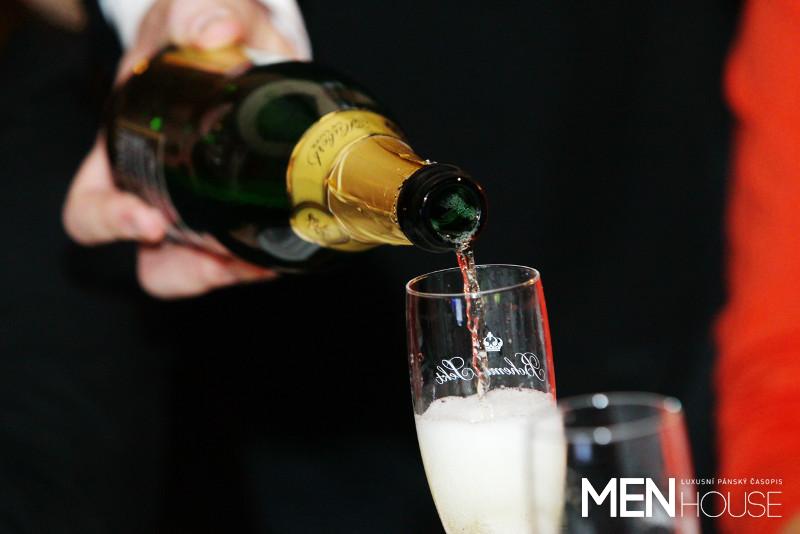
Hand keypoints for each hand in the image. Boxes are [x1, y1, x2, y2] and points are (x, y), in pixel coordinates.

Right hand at [63, 0, 296, 297]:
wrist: (247, 42)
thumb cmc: (202, 31)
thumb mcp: (193, 13)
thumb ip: (199, 15)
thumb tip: (215, 35)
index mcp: (125, 151)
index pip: (91, 208)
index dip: (110, 223)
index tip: (148, 222)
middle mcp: (159, 190)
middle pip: (149, 259)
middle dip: (184, 269)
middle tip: (221, 259)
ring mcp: (201, 208)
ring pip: (197, 268)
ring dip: (226, 273)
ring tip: (262, 262)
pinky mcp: (242, 213)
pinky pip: (243, 253)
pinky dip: (261, 258)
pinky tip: (284, 250)